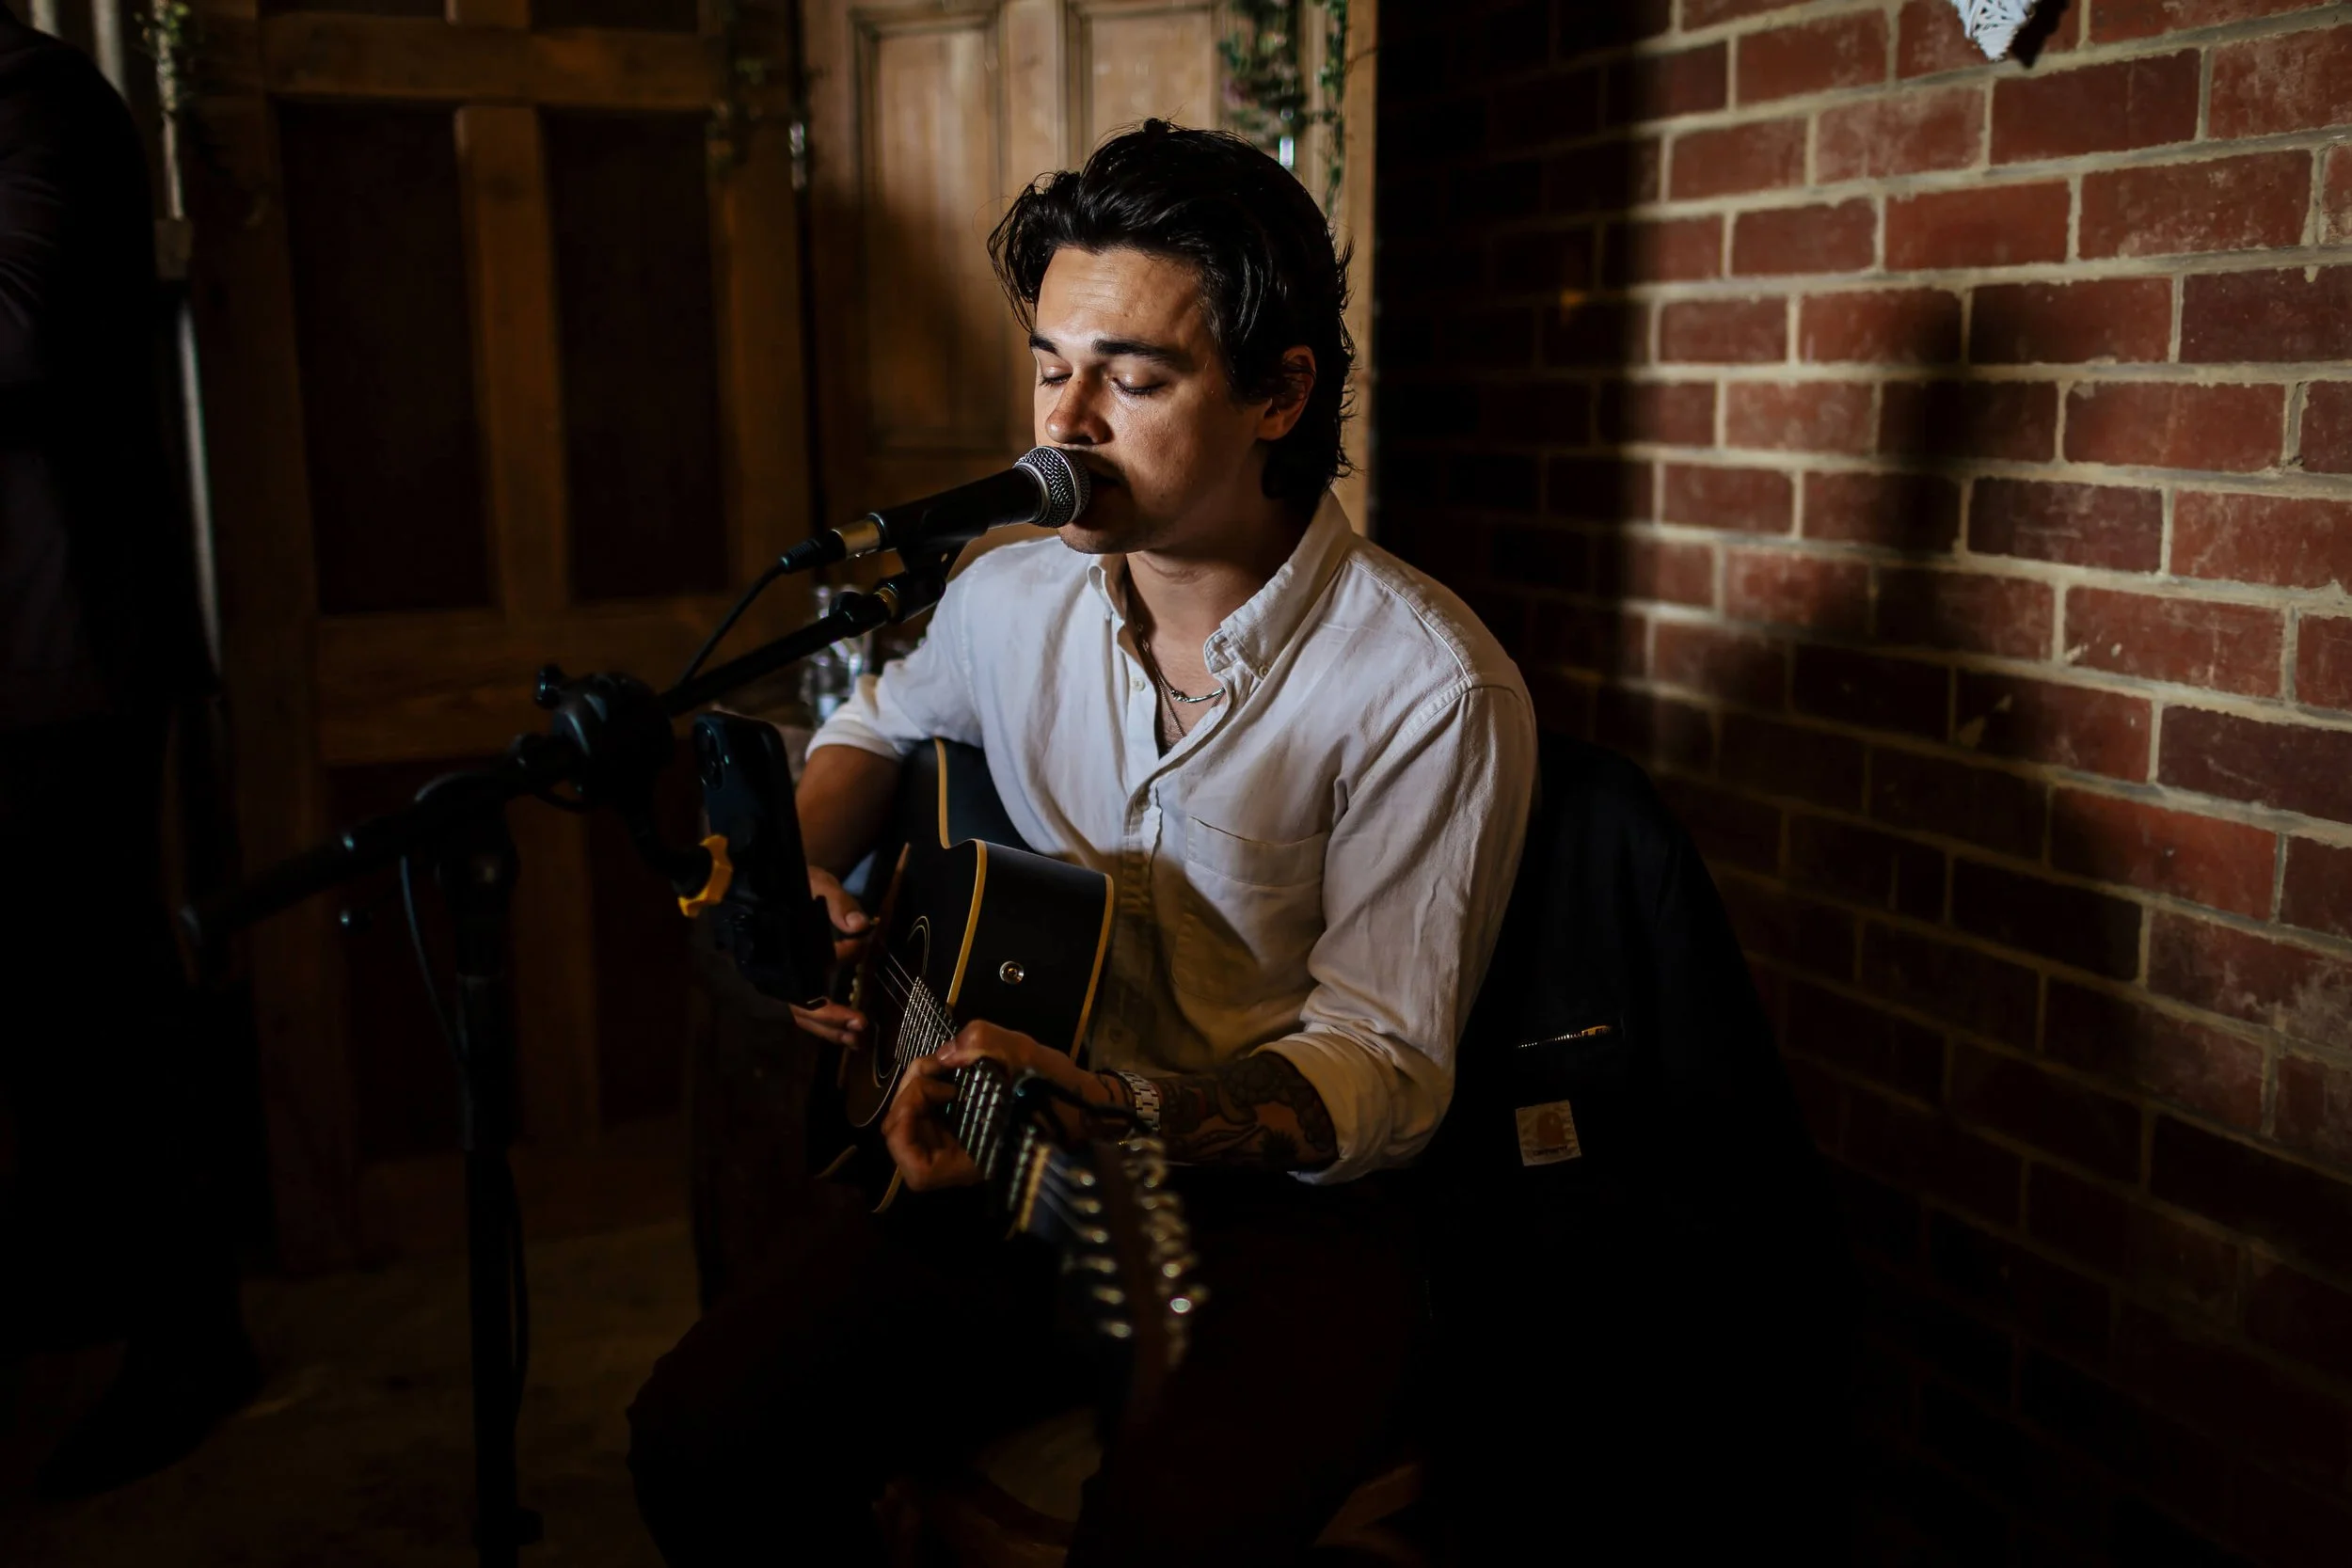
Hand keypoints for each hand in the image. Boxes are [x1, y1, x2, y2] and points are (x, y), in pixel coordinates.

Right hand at [789, 866, 872, 1047]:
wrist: (783, 883)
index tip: (864, 944)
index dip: (843, 956)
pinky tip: (852, 1036)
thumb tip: (861, 926)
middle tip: (861, 1025)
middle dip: (830, 1018)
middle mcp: (783, 968)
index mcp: (785, 944)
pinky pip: (808, 1013)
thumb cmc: (802, 884)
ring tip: (858, 1041)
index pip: (811, 959)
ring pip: (804, 1015)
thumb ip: (839, 903)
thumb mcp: (820, 884)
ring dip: (831, 1030)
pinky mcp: (797, 984)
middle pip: (801, 1004)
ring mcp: (788, 980)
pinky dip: (829, 1027)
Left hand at [881, 1020, 1123, 1189]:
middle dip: (906, 1098)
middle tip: (930, 1067)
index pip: (918, 1172)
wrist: (1087, 1102)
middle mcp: (963, 1159)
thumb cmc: (1058, 1089)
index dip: (906, 1130)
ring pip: (912, 1128)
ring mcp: (961, 1144)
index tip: (931, 1089)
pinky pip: (928, 1117)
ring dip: (914, 1092)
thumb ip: (981, 1041)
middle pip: (904, 1144)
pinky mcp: (963, 1129)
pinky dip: (927, 1091)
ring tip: (938, 1067)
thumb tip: (945, 1052)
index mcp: (977, 1159)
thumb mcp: (1024, 1053)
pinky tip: (945, 1072)